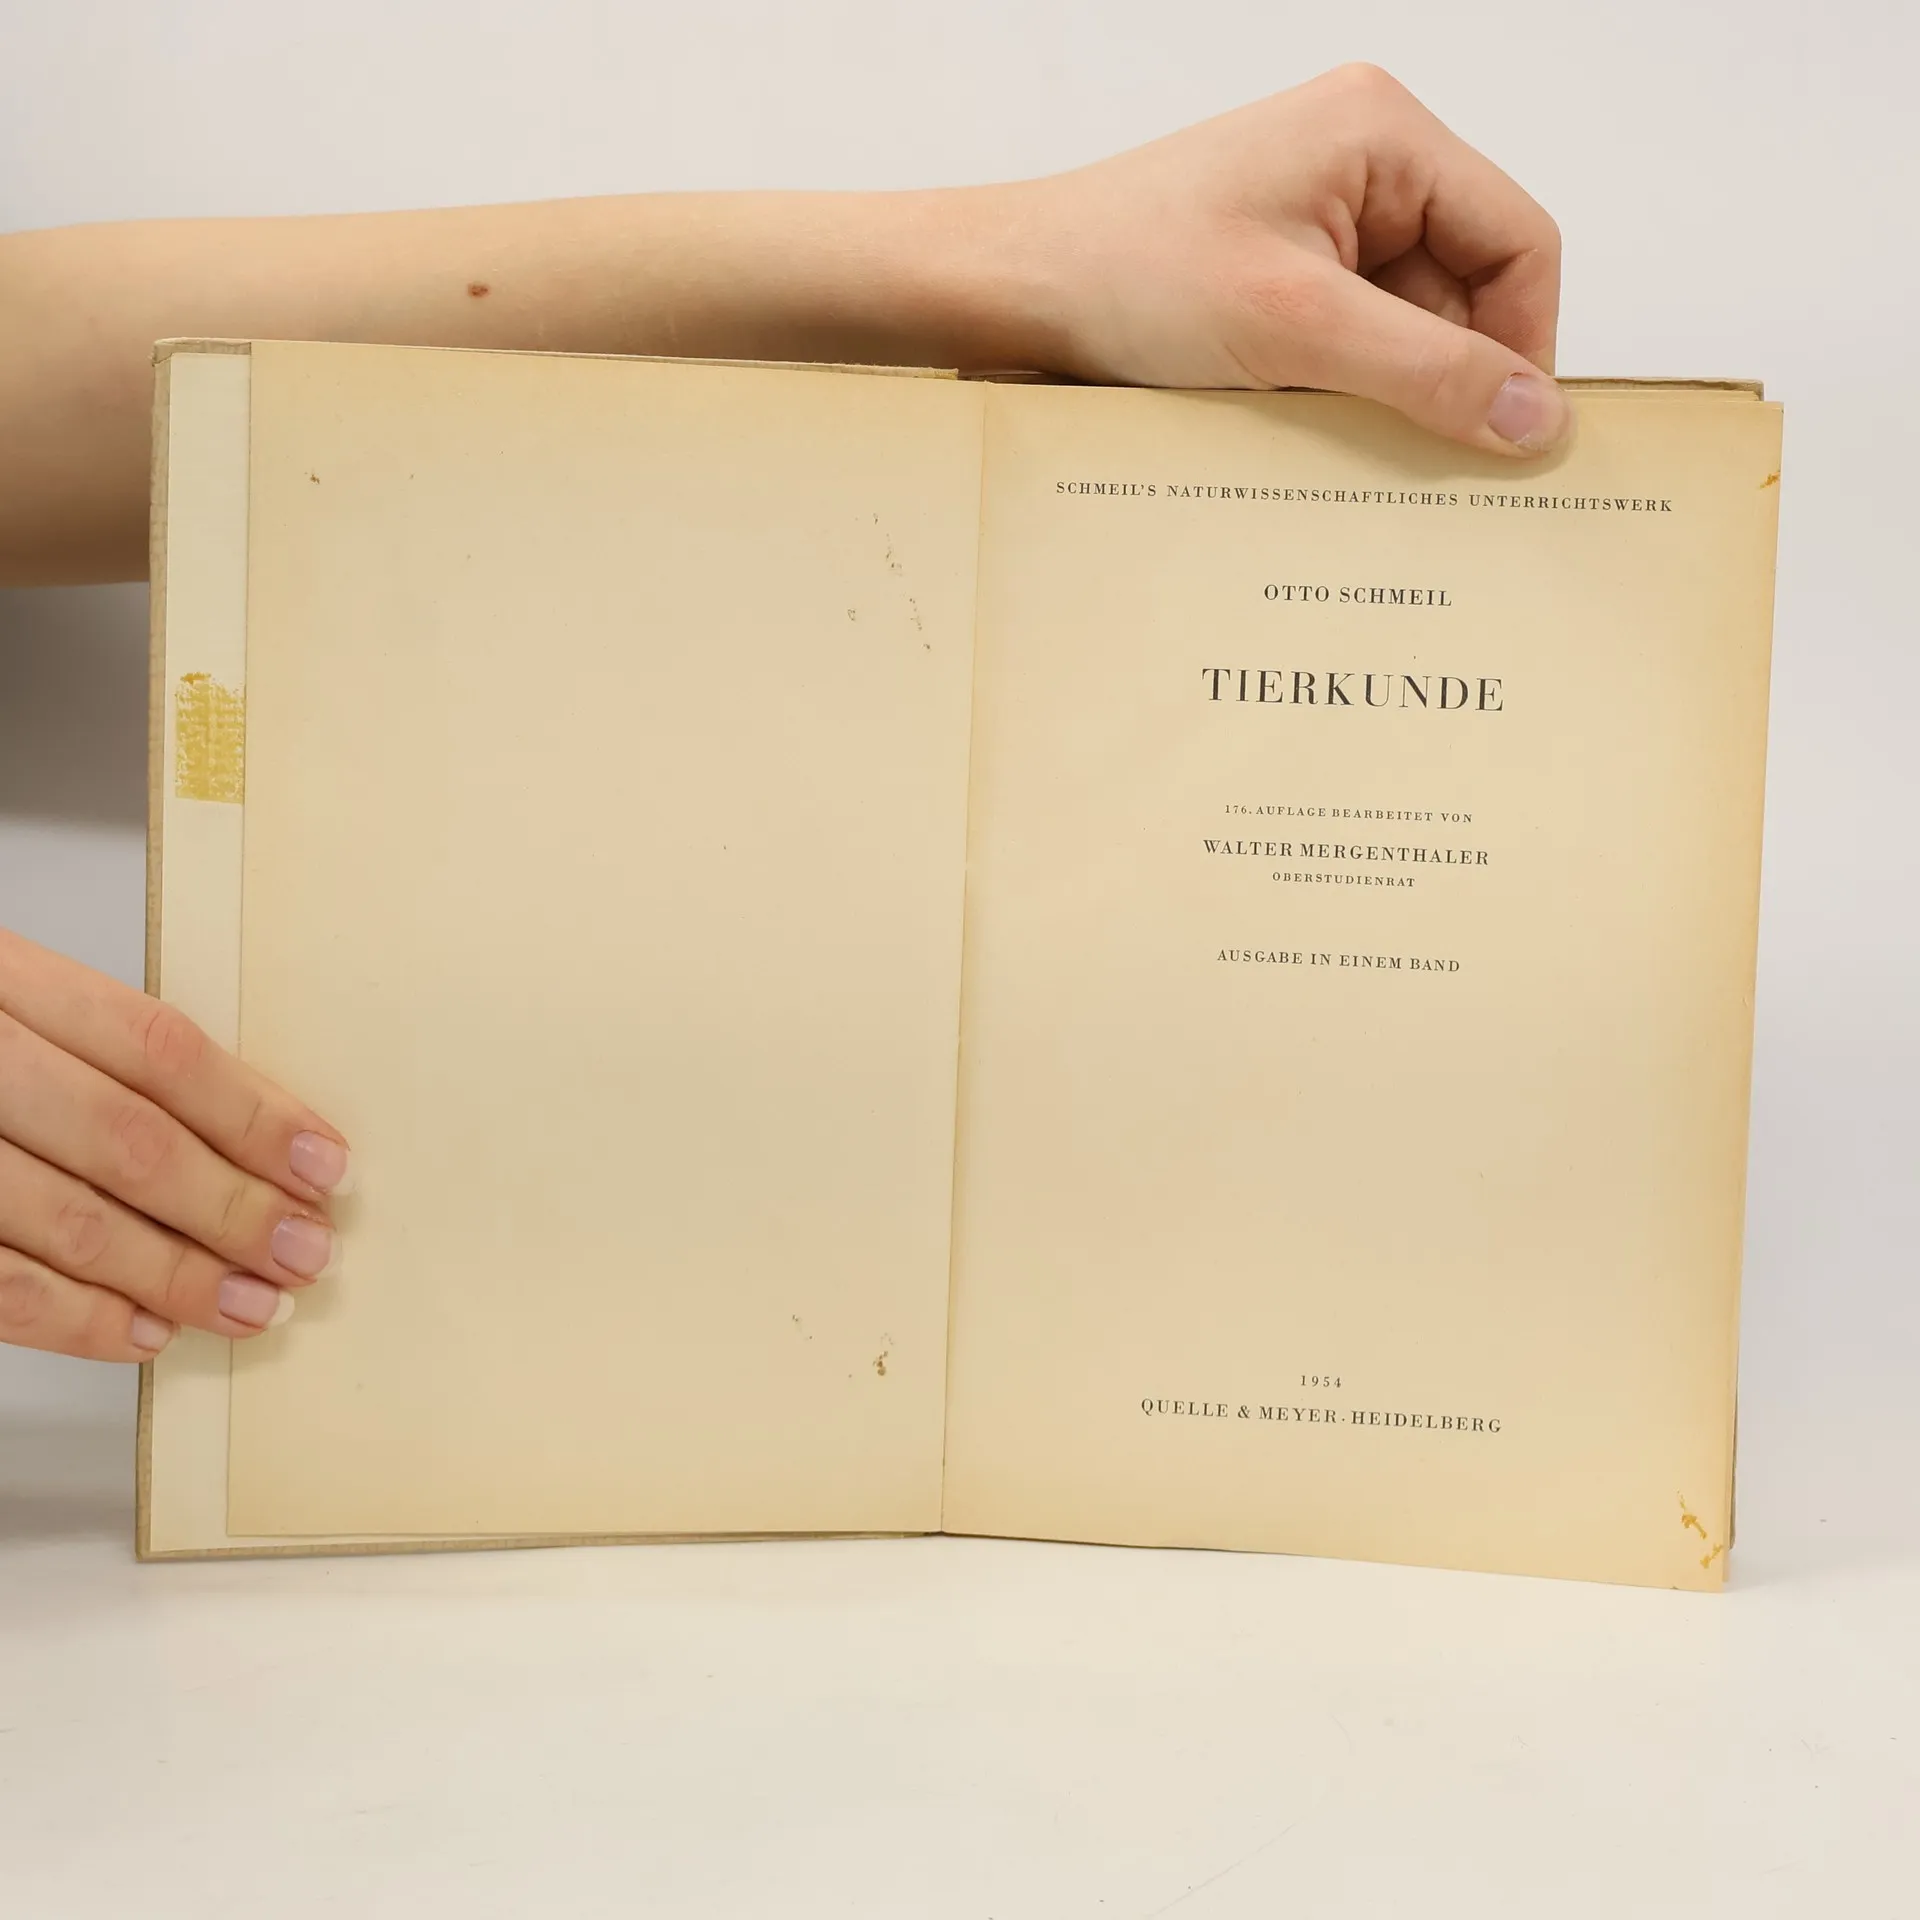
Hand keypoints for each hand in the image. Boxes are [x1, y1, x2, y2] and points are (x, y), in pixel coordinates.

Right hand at [0, 928, 348, 1360]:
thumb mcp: (17, 1008)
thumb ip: (105, 1060)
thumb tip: (257, 1137)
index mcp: (1, 977)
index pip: (155, 1047)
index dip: (253, 1112)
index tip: (323, 1164)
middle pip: (126, 1138)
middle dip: (232, 1207)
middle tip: (303, 1250)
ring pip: (69, 1220)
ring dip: (176, 1275)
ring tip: (251, 1305)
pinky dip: (80, 1319)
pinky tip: (147, 1332)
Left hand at [1013, 64, 1565, 455]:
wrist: (1016, 290)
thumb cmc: (1129, 276)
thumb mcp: (1299, 330)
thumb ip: (1429, 372)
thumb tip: (1539, 420)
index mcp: (1384, 134)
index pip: (1519, 240)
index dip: (1523, 343)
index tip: (1504, 435)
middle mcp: (1364, 161)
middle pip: (1469, 285)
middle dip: (1446, 371)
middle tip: (1415, 452)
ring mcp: (1322, 215)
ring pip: (1411, 321)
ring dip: (1388, 386)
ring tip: (1329, 424)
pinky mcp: (1284, 267)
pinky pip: (1355, 335)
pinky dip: (1344, 384)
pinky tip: (1300, 413)